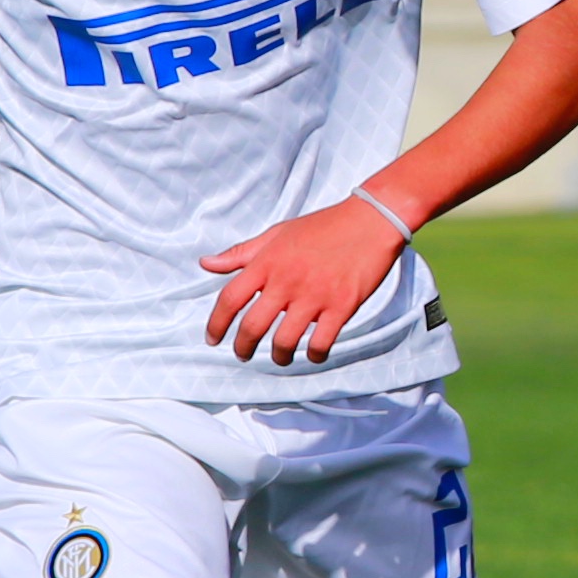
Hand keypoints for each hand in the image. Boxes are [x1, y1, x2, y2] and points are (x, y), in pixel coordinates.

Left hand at [198, 195, 406, 363]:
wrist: (371, 220)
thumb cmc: (323, 227)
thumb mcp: (277, 234)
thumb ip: (241, 253)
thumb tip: (206, 263)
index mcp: (267, 262)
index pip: (230, 299)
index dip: (216, 324)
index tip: (213, 338)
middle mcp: (287, 281)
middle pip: (252, 327)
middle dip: (243, 348)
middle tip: (243, 354)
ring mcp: (315, 295)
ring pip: (284, 341)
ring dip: (278, 357)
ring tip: (280, 357)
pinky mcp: (342, 306)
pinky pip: (321, 343)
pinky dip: (313, 355)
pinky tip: (313, 353)